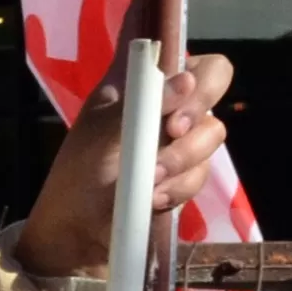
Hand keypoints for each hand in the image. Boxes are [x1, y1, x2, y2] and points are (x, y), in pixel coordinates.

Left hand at [17, 48, 235, 278]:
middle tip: (172, 132)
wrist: (75, 238)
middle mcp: (167, 106)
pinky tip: (152, 199)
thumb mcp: (99, 135)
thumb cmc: (77, 179)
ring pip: (211, 134)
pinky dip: (179, 187)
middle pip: (215, 83)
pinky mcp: (186, 177)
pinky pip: (201, 174)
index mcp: (140, 85)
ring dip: (181, 158)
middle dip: (195, 110)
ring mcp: (180, 142)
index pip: (183, 52)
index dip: (194, 68)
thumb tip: (186, 81)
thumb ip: (140, 104)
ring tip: (148, 180)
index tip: (180, 89)